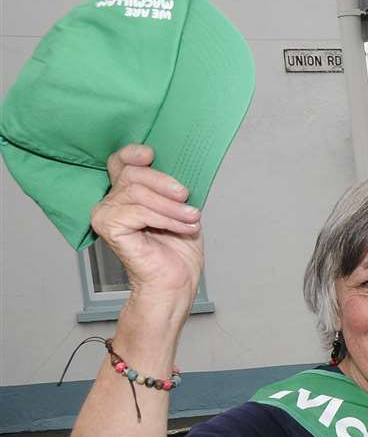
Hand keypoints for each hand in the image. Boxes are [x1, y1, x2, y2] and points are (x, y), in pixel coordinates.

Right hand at [88, 145, 203, 300]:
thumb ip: (171, 187)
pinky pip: (138, 211)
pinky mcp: (108, 227)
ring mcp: (106, 214)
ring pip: (138, 193)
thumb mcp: (181, 209)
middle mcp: (111, 201)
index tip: (152, 156)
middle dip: (165, 184)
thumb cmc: (177, 250)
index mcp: (126, 193)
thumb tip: (178, 165)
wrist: (175, 282)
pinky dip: (166, 218)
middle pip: (132, 174)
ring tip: (191, 218)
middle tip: (186, 198)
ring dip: (171, 206)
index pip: (120, 162)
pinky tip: (183, 227)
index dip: (134, 154)